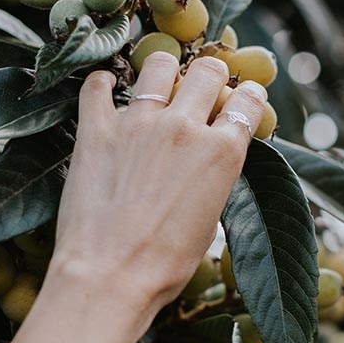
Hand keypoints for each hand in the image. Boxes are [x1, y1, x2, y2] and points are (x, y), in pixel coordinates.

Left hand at [49, 51, 267, 329]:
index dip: (247, 97)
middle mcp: (184, 127)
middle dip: (209, 74)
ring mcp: (138, 124)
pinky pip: (96, 87)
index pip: (248, 101)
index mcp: (222, 153)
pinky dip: (101, 84)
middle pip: (207, 70)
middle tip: (201, 85)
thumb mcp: (209, 222)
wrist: (110, 278)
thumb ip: (212, 180)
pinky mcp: (96, 131)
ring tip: (157, 80)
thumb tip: (206, 165)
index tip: (241, 99)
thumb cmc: (164, 266)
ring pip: (158, 64)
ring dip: (162, 68)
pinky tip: (104, 87)